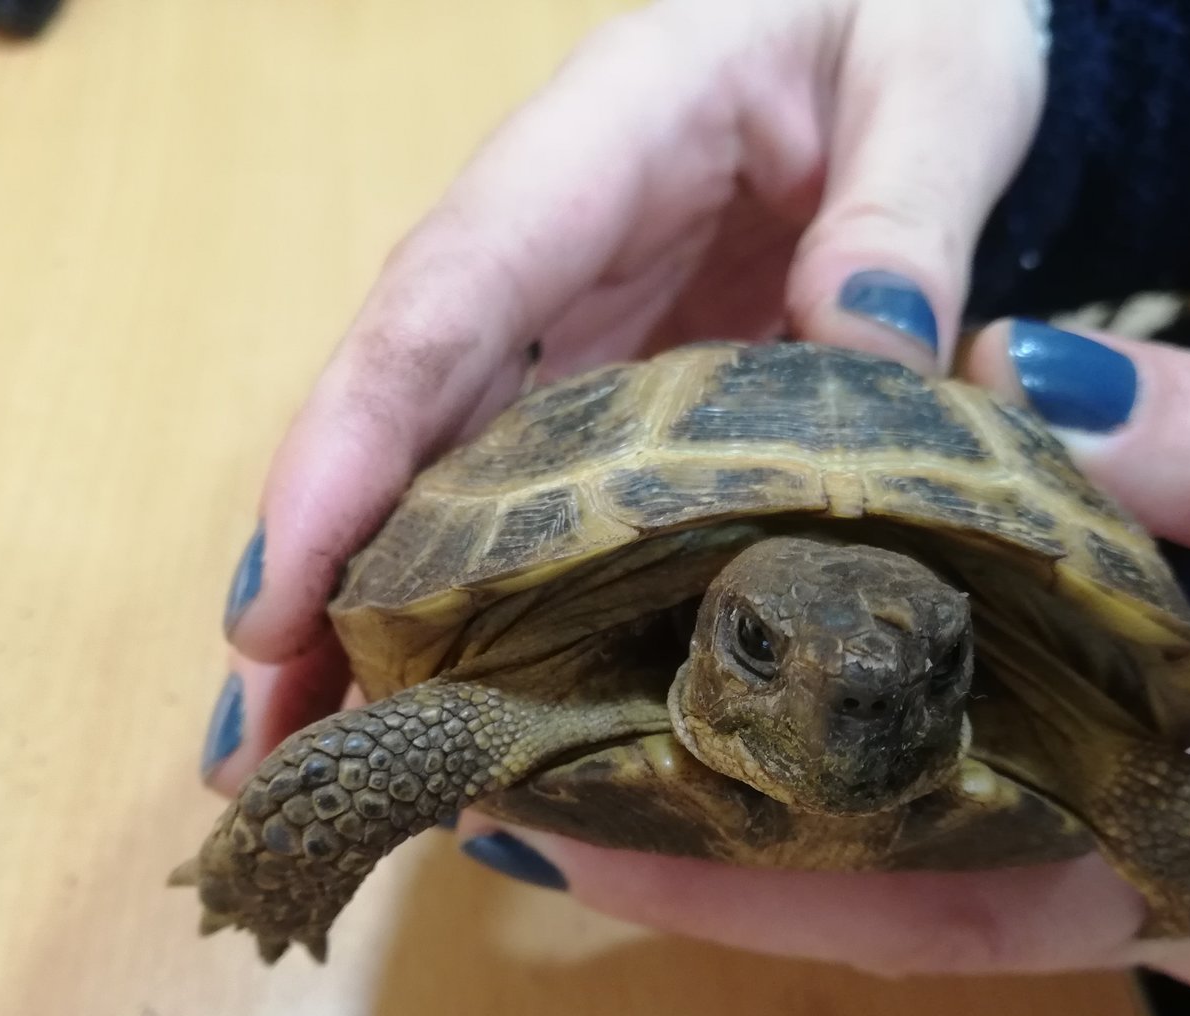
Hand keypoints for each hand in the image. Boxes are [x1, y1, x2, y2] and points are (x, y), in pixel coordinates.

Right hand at [201, 0, 1049, 786]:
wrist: (892, 18)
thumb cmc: (905, 14)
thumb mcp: (939, 77)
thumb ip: (908, 203)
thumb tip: (866, 345)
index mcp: (601, 139)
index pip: (447, 298)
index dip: (349, 453)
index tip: (281, 602)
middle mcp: (545, 243)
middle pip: (398, 414)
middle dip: (317, 582)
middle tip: (250, 749)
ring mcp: (569, 319)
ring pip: (434, 471)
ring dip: (364, 618)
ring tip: (306, 767)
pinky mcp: (607, 381)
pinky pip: (515, 494)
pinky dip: (470, 602)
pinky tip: (449, 707)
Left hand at [456, 323, 1189, 992]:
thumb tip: (1012, 383)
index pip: (943, 907)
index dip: (758, 880)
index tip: (591, 822)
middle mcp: (1130, 898)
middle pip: (877, 898)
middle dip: (708, 853)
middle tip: (532, 777)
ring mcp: (1097, 860)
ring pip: (885, 858)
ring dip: (737, 808)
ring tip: (575, 736)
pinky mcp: (1075, 798)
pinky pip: (917, 798)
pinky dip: (809, 756)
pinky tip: (708, 688)